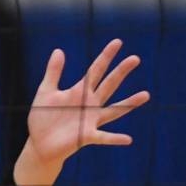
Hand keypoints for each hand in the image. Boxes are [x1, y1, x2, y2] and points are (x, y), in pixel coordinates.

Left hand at [15, 39, 148, 185]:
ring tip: (146, 94)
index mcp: (79, 92)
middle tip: (135, 58)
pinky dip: (114, 138)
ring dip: (129, 103)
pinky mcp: (86, 136)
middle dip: (120, 71)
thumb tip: (59, 50)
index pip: (95, 70)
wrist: (39, 143)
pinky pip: (103, 137)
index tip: (118, 42)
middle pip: (108, 85)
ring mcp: (90, 120)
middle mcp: (89, 104)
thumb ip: (53, 72)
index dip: (105, 56)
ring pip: (113, 110)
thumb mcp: (46, 91)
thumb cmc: (43, 117)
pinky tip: (127, 138)